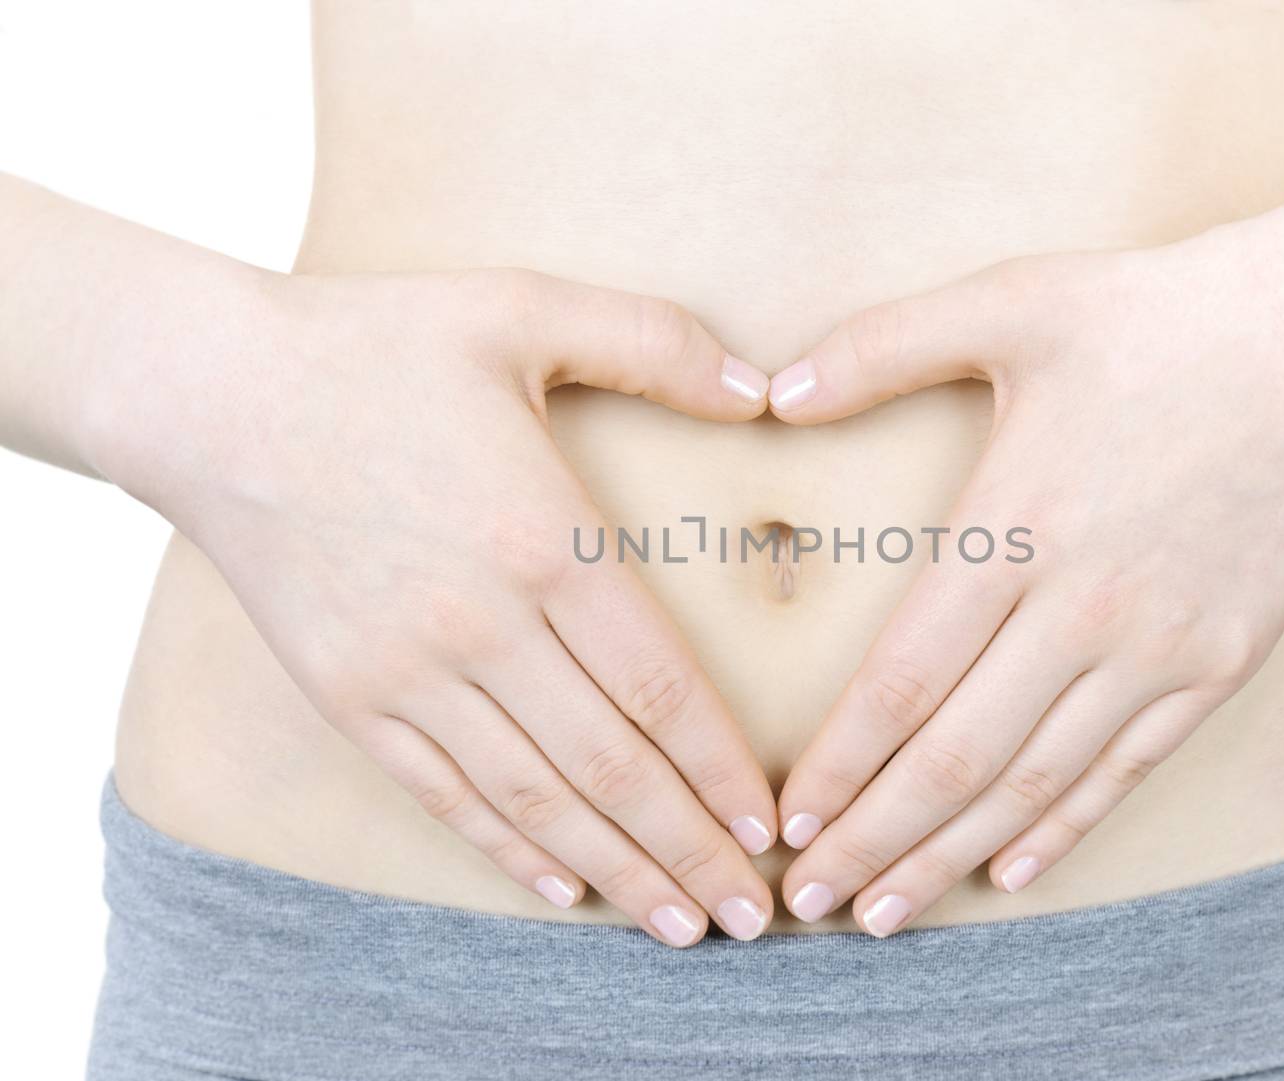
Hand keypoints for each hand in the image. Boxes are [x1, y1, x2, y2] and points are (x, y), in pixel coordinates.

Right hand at [96, 268, 778, 945]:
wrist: (210, 394)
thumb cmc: (377, 344)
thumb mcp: (523, 307)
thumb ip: (655, 342)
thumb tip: (765, 387)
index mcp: (544, 538)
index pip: (660, 688)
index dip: (721, 768)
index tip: (767, 825)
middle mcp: (480, 624)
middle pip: (610, 766)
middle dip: (689, 849)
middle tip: (749, 917)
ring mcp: (408, 672)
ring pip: (535, 799)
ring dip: (616, 869)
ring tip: (678, 924)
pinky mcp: (350, 696)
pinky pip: (442, 793)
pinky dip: (506, 847)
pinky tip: (561, 885)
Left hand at [766, 233, 1283, 934]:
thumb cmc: (1162, 313)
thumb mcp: (1010, 300)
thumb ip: (880, 346)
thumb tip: (772, 393)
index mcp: (1016, 527)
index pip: (903, 682)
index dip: (840, 764)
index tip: (787, 820)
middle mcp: (1084, 608)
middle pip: (955, 758)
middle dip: (872, 840)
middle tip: (804, 903)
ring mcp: (1160, 647)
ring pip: (1035, 783)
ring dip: (950, 855)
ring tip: (884, 913)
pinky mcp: (1220, 663)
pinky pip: (1127, 770)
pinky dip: (1063, 828)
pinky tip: (1009, 871)